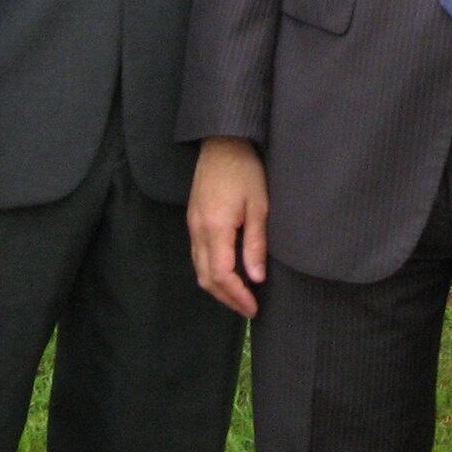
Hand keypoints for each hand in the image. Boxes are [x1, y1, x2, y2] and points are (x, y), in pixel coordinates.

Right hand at [186, 136, 268, 318]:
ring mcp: (192, 225)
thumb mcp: (259, 206)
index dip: (237, 296)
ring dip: (218, 287)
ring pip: (199, 268)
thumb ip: (256, 244)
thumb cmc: (245, 170)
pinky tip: (227, 272)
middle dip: (226, 298)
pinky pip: (197, 255)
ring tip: (240, 296)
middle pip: (206, 278)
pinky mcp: (193, 219)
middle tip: (248, 308)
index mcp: (215, 228)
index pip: (221, 275)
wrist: (222, 142)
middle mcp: (198, 230)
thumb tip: (256, 278)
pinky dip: (211, 271)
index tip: (253, 307)